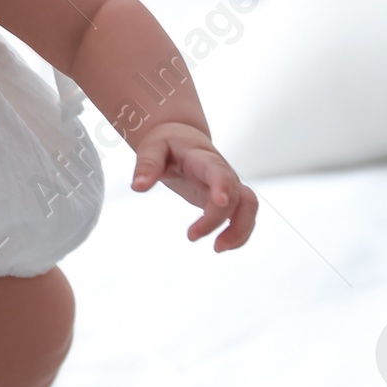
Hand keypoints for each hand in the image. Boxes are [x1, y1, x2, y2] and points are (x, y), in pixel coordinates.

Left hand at [132, 122, 256, 249]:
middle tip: (192, 236)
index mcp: (203, 158)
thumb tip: (138, 187)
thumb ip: (147, 166)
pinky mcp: (227, 198)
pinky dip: (239, 233)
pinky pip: (243, 216)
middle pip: (236, 196)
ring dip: (239, 230)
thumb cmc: (166, 143)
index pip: (219, 172)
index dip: (222, 186)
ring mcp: (228, 185)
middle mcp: (223, 172)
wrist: (182, 138)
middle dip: (220, 219)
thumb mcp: (151, 148)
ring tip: (217, 249)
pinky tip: (221, 246)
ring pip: (248, 207)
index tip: (220, 202)